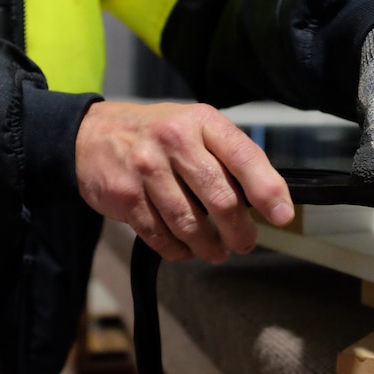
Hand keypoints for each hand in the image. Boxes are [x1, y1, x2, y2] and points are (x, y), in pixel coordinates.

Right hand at [76, 101, 293, 261]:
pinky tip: (186, 250)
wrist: (90, 134)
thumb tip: (266, 198)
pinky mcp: (126, 195)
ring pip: (190, 222)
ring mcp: (147, 168)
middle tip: (245, 243)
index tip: (283, 216)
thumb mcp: (194, 128)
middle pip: (219, 197)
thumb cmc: (156, 135)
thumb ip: (227, 156)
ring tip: (216, 251)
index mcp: (202, 122)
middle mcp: (175, 140)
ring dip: (208, 245)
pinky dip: (177, 249)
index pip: (244, 156)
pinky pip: (160, 234)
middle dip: (239, 230)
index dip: (267, 189)